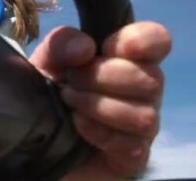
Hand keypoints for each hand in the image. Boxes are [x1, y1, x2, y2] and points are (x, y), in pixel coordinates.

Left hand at [29, 21, 171, 179]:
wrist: (38, 139)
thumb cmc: (50, 92)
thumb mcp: (47, 61)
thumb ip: (62, 44)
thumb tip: (86, 47)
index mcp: (129, 58)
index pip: (158, 40)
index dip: (141, 39)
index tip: (107, 47)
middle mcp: (144, 89)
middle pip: (151, 78)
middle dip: (102, 76)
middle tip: (70, 80)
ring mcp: (143, 124)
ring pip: (144, 114)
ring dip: (99, 105)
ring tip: (70, 102)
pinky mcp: (135, 156)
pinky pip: (131, 144)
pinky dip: (99, 132)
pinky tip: (78, 125)